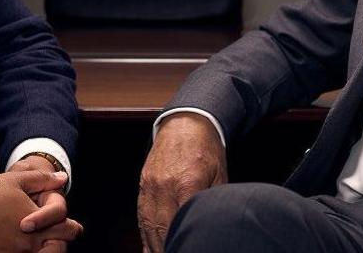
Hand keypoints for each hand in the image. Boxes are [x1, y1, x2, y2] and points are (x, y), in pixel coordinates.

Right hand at [0, 169, 81, 252]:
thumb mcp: (14, 180)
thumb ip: (41, 180)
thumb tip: (62, 178)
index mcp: (36, 224)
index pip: (67, 230)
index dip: (71, 228)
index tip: (72, 228)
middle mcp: (27, 244)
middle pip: (56, 251)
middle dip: (59, 245)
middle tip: (57, 241)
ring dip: (43, 252)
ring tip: (39, 246)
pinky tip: (15, 248)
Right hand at [137, 113, 227, 252]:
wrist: (185, 122)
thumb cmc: (205, 148)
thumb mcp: (220, 174)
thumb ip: (216, 202)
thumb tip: (217, 225)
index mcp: (187, 184)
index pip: (182, 224)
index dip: (183, 241)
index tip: (188, 248)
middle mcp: (165, 186)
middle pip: (162, 230)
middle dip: (167, 249)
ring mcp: (151, 186)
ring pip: (149, 226)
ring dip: (155, 246)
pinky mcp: (143, 185)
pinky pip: (142, 216)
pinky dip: (146, 234)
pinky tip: (151, 247)